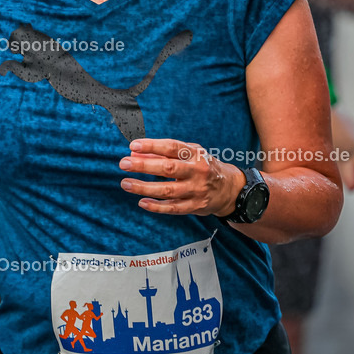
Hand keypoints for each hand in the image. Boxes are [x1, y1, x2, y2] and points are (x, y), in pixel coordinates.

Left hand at [119, 139, 244, 216]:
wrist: (229, 189)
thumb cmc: (202, 166)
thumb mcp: (189, 154)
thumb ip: (163, 153)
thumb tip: (136, 153)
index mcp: (195, 154)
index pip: (172, 147)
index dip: (152, 145)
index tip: (133, 146)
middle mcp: (197, 171)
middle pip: (168, 168)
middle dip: (144, 166)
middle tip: (124, 163)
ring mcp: (196, 190)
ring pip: (168, 190)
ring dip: (144, 187)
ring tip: (126, 183)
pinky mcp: (195, 206)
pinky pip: (173, 208)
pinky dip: (156, 206)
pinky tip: (142, 202)